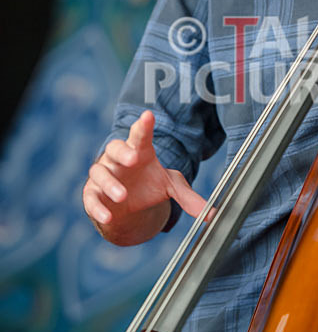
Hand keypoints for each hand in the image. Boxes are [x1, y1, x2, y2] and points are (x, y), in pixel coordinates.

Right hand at [83, 110, 207, 241]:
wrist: (127, 207)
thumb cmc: (148, 185)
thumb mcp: (169, 187)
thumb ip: (188, 197)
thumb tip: (213, 214)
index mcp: (139, 151)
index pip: (140, 135)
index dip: (144, 125)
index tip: (148, 116)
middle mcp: (118, 159)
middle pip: (116, 148)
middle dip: (123, 152)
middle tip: (133, 158)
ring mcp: (104, 175)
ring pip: (100, 172)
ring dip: (111, 183)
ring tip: (123, 195)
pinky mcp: (92, 194)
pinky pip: (90, 198)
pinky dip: (98, 207)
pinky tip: (108, 215)